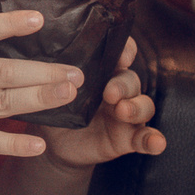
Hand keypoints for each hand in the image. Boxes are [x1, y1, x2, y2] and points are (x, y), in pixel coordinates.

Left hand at [35, 37, 165, 168]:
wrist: (54, 142)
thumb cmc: (53, 105)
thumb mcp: (50, 86)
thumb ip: (51, 73)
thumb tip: (38, 54)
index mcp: (100, 71)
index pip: (120, 53)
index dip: (126, 51)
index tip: (122, 55)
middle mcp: (117, 89)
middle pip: (130, 80)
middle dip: (122, 85)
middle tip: (109, 93)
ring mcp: (125, 113)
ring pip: (143, 105)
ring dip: (137, 107)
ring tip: (124, 111)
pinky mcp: (127, 137)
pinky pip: (145, 138)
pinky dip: (153, 140)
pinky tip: (157, 143)